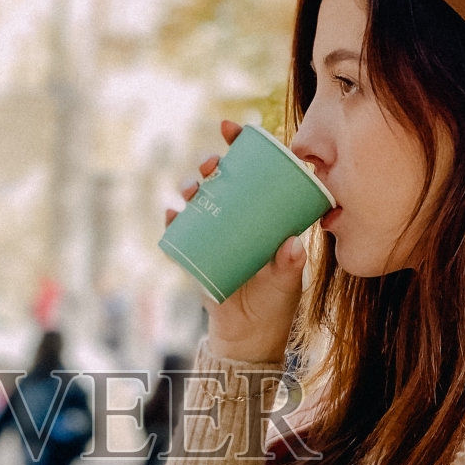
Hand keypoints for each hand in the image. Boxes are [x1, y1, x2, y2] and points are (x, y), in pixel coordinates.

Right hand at [166, 120, 308, 365]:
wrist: (250, 335)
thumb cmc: (275, 304)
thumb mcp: (286, 283)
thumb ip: (290, 266)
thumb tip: (293, 246)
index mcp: (265, 215)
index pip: (257, 171)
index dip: (245, 145)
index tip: (236, 129)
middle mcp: (239, 217)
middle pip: (223, 178)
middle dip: (213, 162)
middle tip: (211, 163)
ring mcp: (216, 232)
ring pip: (200, 199)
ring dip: (191, 186)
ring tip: (192, 188)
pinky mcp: (198, 252)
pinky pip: (181, 231)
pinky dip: (173, 220)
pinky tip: (171, 214)